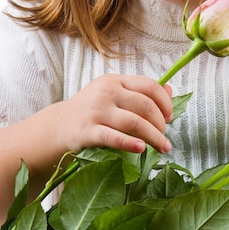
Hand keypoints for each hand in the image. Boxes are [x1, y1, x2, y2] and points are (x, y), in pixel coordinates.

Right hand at [55, 74, 172, 154]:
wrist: (58, 126)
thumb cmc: (92, 111)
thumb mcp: (114, 95)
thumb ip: (141, 92)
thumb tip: (171, 90)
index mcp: (115, 81)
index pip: (149, 86)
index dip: (165, 101)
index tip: (170, 116)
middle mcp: (106, 92)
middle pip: (145, 105)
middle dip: (160, 123)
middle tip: (165, 136)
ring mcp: (96, 111)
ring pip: (134, 122)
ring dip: (153, 136)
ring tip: (163, 147)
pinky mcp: (87, 131)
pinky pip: (113, 137)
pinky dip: (130, 143)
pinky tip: (141, 149)